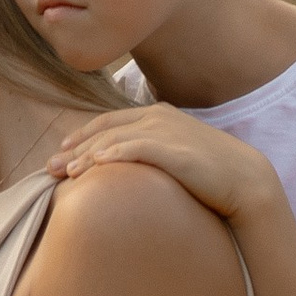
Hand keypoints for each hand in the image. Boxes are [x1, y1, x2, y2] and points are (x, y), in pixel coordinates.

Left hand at [49, 104, 277, 223]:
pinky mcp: (172, 149)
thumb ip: (151, 153)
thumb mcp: (176, 155)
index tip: (62, 152)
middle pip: (103, 130)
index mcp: (156, 115)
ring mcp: (164, 131)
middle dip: (74, 148)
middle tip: (49, 167)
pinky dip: (109, 156)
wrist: (246, 180)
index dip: (82, 136)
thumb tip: (127, 169)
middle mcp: (156, 117)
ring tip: (64, 173)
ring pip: (112, 140)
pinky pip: (132, 149)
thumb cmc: (211, 173)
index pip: (109, 123)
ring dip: (84, 156)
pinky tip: (93, 168)